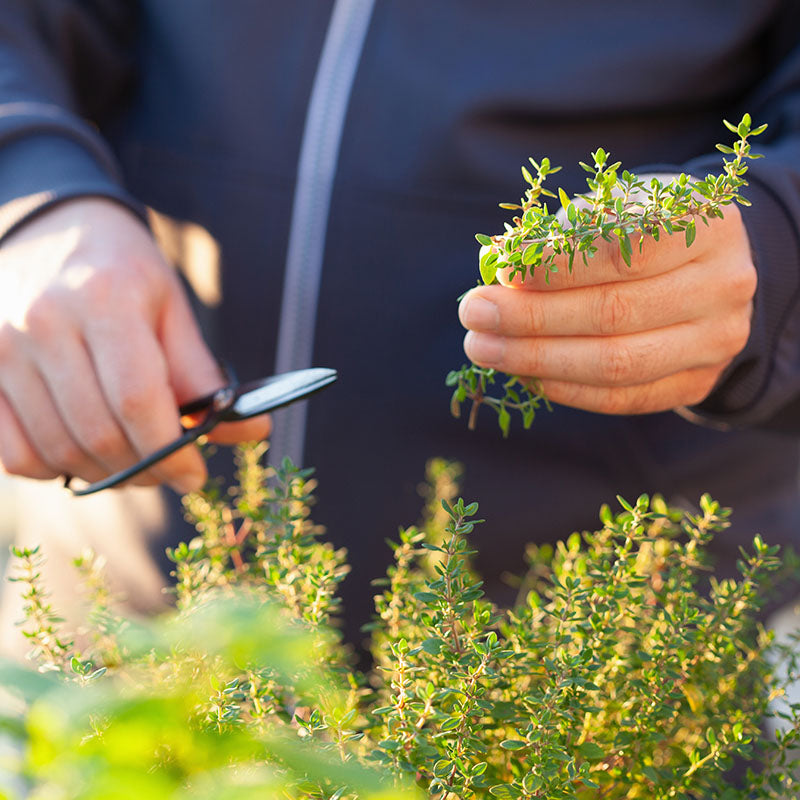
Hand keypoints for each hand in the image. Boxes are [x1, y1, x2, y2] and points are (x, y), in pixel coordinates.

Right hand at [0, 198, 269, 491]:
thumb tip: (254, 430)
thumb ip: (203, 374)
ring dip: (105, 475)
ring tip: (135, 465)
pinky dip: (54, 469)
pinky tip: (85, 454)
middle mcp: (44, 322)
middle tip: (170, 473)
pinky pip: (13, 452)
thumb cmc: (123, 271)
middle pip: (98, 433)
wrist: (49, 230)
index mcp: (105, 299)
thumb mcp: (172, 308)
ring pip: (57, 450)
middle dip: (145, 470)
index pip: (137, 400)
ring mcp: (1, 348)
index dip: (171, 451)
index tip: (195, 475)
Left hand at [458, 205, 755, 414]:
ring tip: (483, 349)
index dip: (556, 266)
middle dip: (531, 318)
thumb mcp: (615, 209)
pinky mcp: (696, 383)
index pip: (624, 250)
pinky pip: (623, 398)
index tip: (501, 273)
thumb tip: (500, 263)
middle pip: (614, 312)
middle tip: (473, 314)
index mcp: (707, 224)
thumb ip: (564, 233)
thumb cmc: (644, 230)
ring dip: (537, 360)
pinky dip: (566, 389)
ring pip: (616, 364)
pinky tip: (524, 374)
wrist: (705, 272)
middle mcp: (723, 285)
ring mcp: (716, 342)